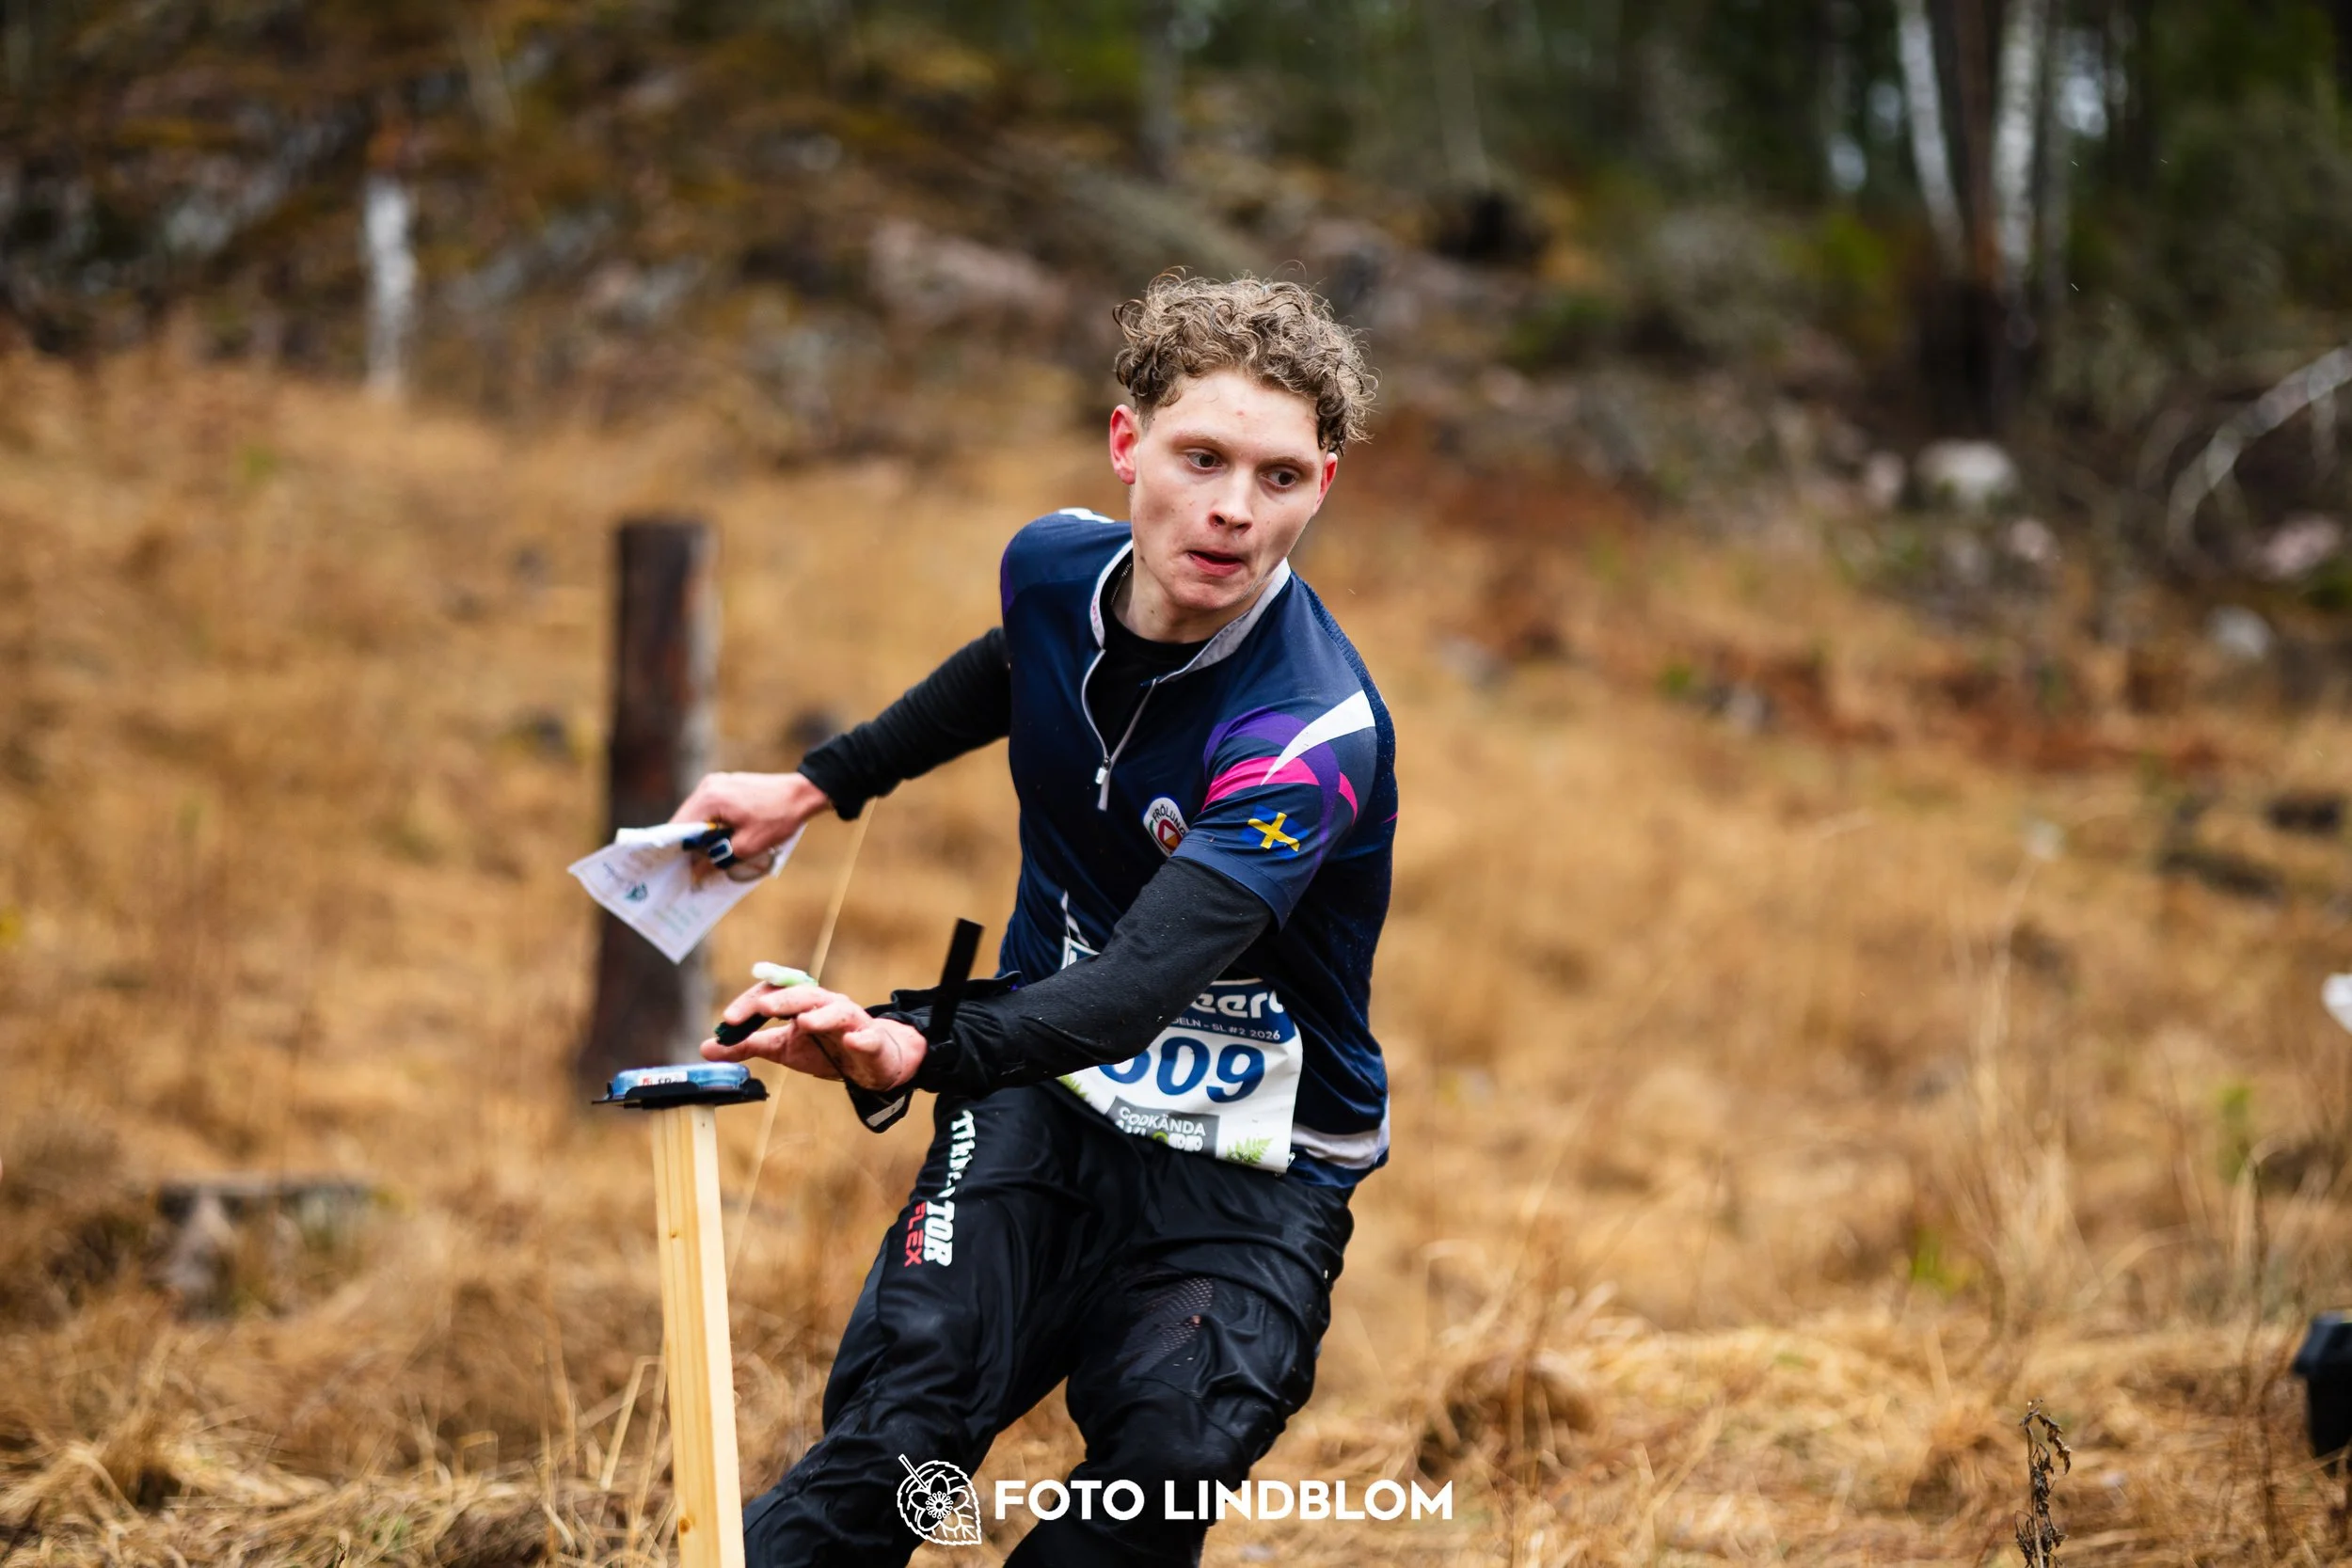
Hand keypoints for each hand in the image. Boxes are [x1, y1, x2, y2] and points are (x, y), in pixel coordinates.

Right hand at [670, 771, 831, 857]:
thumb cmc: (778, 818)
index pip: (678, 827)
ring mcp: (715, 782)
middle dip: (686, 844)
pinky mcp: (724, 784)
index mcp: (709, 798)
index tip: (673, 868)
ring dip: (699, 834)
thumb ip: (717, 858)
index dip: (674, 850)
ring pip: (696, 814)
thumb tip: (695, 872)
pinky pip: (708, 807)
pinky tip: (717, 839)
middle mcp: (707, 786)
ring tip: (704, 856)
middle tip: (688, 867)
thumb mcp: (748, 846)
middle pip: (685, 820)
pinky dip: (709, 823)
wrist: (802, 794)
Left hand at [700, 981, 927, 1090]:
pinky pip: (868, 1038)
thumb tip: (707, 1047)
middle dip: (782, 1000)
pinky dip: (861, 1038)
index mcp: (802, 1003)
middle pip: (804, 995)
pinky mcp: (871, 1041)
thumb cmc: (824, 1049)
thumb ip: (748, 1045)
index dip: (750, 1003)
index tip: (727, 1020)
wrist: (869, 1063)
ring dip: (820, 1015)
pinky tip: (852, 1041)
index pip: (774, 993)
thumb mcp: (782, 1048)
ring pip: (836, 1011)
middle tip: (761, 1008)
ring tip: (804, 1022)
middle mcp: (826, 1004)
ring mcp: (851, 1021)